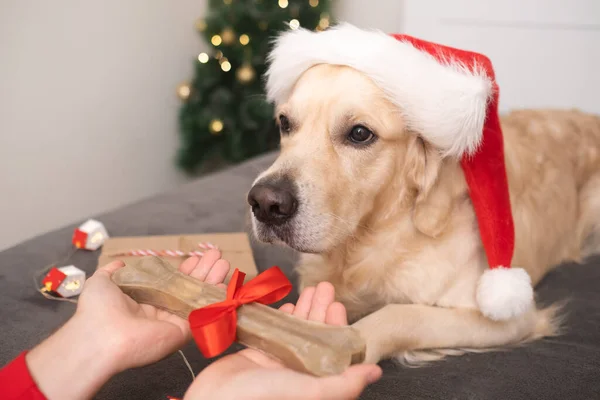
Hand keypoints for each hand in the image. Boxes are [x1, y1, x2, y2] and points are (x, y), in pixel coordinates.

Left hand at [26, 250, 229, 399]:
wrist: (101, 337)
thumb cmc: (98, 310)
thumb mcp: (101, 282)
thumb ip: (113, 272)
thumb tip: (121, 263)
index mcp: (144, 299)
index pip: (171, 281)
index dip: (185, 268)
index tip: (197, 256)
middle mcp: (161, 310)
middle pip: (188, 287)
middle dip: (204, 270)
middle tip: (216, 255)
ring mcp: (173, 321)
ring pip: (198, 298)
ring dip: (212, 280)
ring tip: (224, 263)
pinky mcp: (182, 332)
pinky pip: (202, 315)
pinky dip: (215, 300)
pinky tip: (224, 283)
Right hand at [184, 282, 381, 399]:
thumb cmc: (260, 399)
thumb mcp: (310, 392)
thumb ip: (343, 383)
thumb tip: (375, 372)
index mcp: (313, 382)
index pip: (332, 350)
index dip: (337, 325)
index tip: (337, 304)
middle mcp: (298, 373)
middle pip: (315, 336)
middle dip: (320, 309)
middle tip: (324, 286)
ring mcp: (276, 364)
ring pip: (294, 331)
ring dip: (302, 310)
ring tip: (309, 288)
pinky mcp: (256, 357)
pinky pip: (272, 333)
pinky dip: (279, 318)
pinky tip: (286, 307)